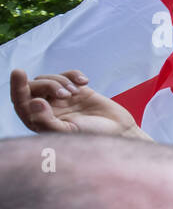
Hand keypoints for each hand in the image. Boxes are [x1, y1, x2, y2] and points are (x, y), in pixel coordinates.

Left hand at [10, 69, 148, 138]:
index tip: (19, 71)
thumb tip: (33, 102)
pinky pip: (68, 75)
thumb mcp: (68, 132)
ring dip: (62, 81)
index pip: (21, 101)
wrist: (119, 131)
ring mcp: (61, 98)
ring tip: (76, 92)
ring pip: (49, 78)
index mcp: (39, 121)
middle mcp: (47, 109)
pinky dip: (74, 74)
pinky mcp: (76, 90)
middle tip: (67, 94)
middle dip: (49, 85)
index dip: (17, 86)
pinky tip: (86, 81)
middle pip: (35, 86)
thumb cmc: (92, 137)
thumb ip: (47, 121)